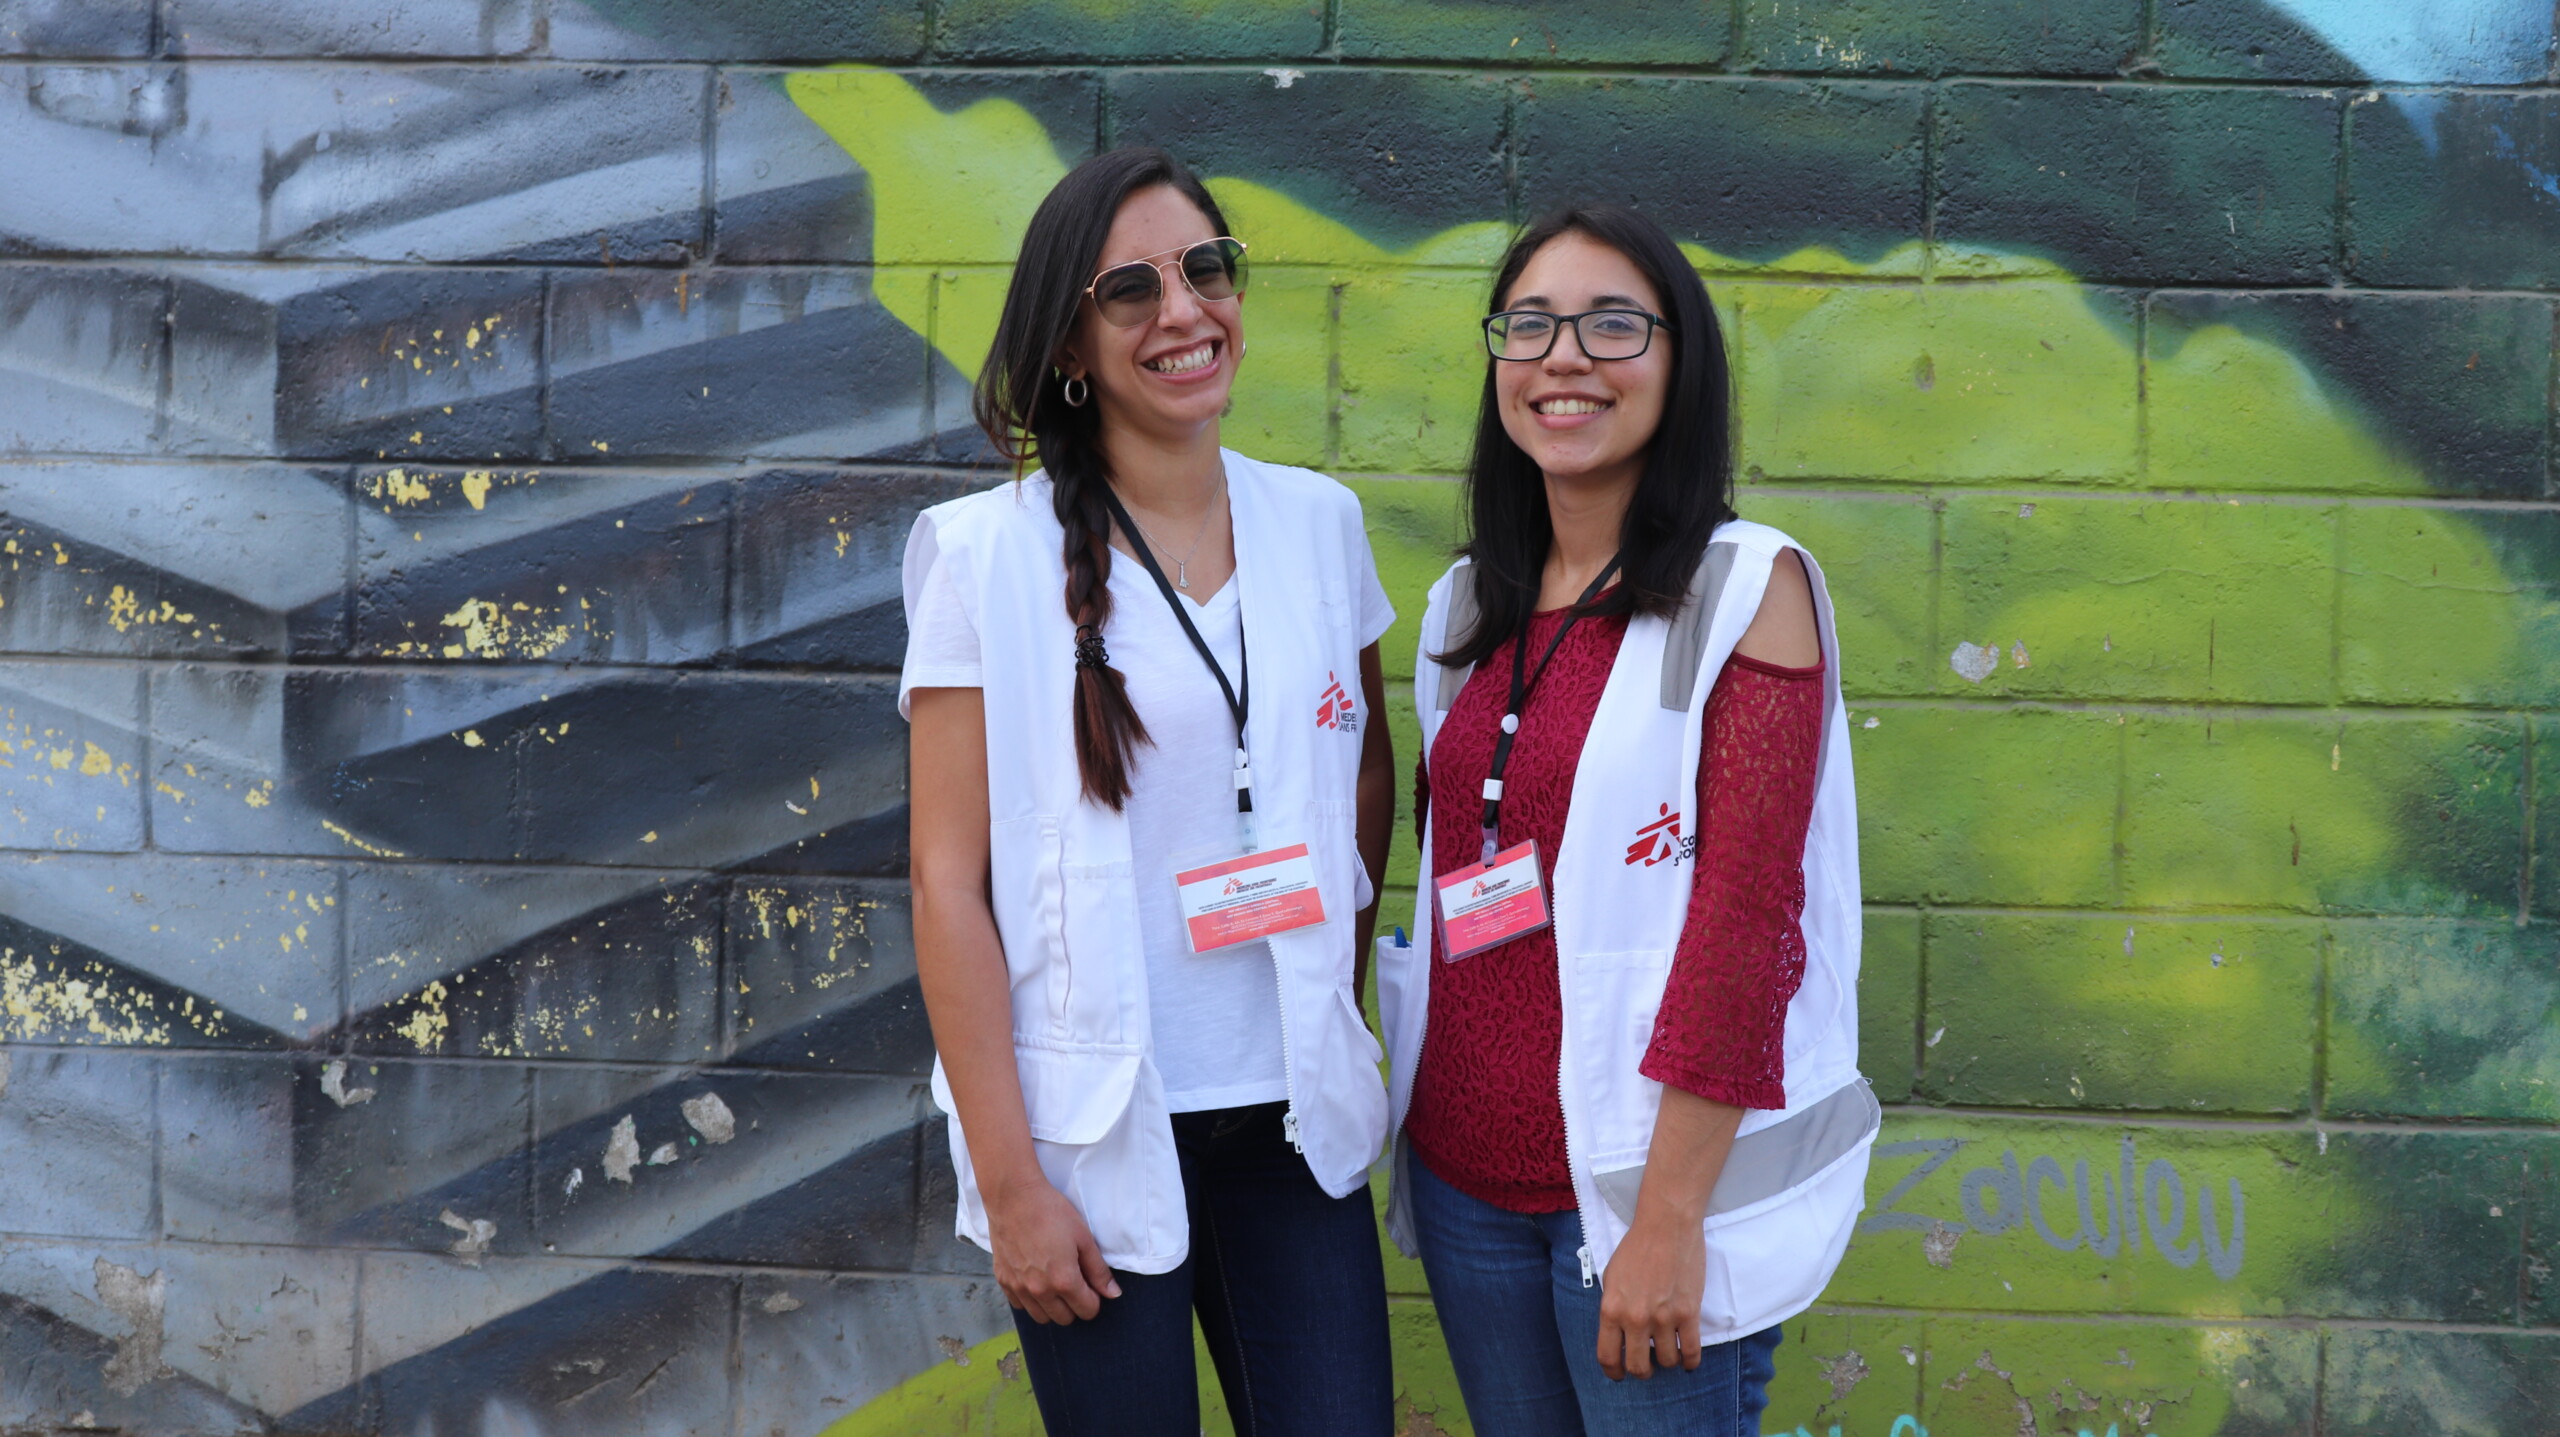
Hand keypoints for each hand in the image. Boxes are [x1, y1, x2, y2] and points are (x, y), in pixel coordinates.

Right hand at [985, 1172, 1120, 1323]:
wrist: (1014, 1197)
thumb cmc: (1051, 1212)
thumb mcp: (1084, 1238)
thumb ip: (1098, 1270)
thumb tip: (1113, 1294)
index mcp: (1064, 1281)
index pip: (1087, 1311)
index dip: (1094, 1299)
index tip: (1091, 1284)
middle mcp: (1040, 1291)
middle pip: (1065, 1319)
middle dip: (1075, 1305)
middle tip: (1075, 1282)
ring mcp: (1019, 1287)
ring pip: (1041, 1317)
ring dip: (1052, 1307)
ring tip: (1055, 1283)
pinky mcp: (1003, 1280)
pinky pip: (1020, 1305)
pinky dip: (1030, 1300)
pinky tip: (1035, 1279)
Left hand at [1596, 1210, 1706, 1378]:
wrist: (1666, 1225)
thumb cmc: (1636, 1248)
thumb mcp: (1611, 1278)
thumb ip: (1613, 1308)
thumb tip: (1618, 1334)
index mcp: (1611, 1309)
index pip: (1608, 1356)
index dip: (1613, 1372)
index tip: (1619, 1375)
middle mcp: (1635, 1318)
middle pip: (1638, 1366)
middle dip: (1642, 1371)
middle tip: (1647, 1366)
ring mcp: (1663, 1317)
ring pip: (1667, 1361)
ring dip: (1667, 1362)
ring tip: (1668, 1353)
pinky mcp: (1688, 1313)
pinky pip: (1690, 1351)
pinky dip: (1690, 1362)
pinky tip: (1688, 1361)